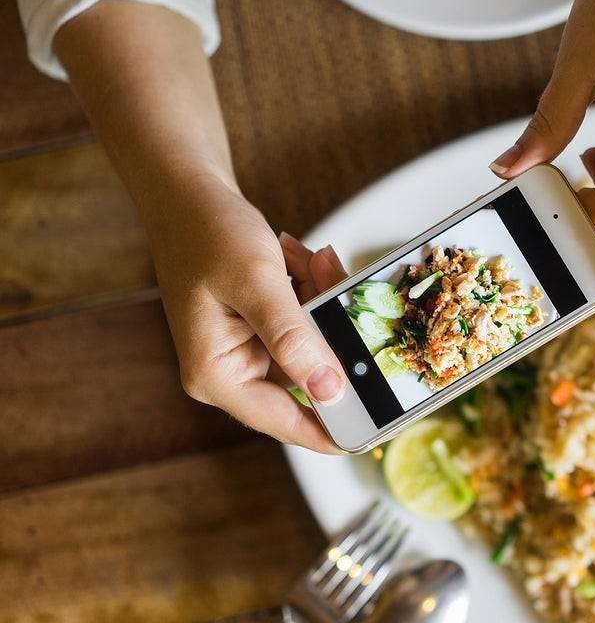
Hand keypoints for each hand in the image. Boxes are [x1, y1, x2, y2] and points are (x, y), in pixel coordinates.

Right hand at [149, 175, 349, 452]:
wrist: (186, 192)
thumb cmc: (208, 231)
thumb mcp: (258, 283)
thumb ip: (293, 339)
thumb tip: (329, 390)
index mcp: (216, 375)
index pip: (284, 422)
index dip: (333, 429)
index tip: (379, 428)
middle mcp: (227, 372)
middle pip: (305, 379)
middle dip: (331, 336)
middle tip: (338, 289)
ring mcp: (243, 352)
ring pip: (311, 346)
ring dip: (321, 303)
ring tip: (312, 262)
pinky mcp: (258, 331)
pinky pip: (304, 324)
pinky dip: (311, 293)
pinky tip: (300, 260)